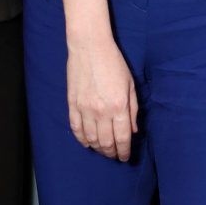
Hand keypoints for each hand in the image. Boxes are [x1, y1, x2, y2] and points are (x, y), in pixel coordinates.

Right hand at [66, 33, 137, 160]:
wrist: (90, 47)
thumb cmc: (114, 63)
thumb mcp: (130, 85)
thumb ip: (133, 109)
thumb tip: (133, 131)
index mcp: (119, 106)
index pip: (122, 138)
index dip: (124, 151)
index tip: (125, 157)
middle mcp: (101, 111)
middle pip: (106, 143)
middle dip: (111, 153)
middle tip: (114, 156)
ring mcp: (85, 109)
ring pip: (91, 139)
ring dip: (98, 148)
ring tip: (103, 150)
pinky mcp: (72, 104)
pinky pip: (76, 129)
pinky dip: (82, 139)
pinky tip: (87, 142)